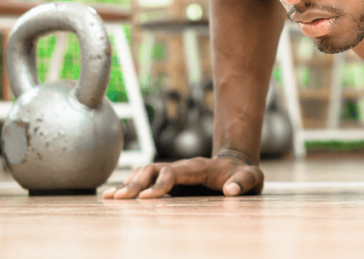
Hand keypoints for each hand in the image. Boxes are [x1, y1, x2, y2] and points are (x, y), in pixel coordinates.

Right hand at [102, 152, 263, 198]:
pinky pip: (146, 180)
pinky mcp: (170, 181)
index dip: (160, 183)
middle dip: (136, 183)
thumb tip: (230, 191)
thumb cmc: (244, 174)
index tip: (148, 198)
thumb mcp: (253, 177)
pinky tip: (116, 195)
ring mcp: (174, 172)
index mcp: (199, 167)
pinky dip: (131, 186)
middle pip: (153, 169)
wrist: (237, 165)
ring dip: (129, 184)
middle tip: (119, 199)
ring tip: (110, 198)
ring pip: (146, 172)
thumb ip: (245, 182)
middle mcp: (182, 167)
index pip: (174, 172)